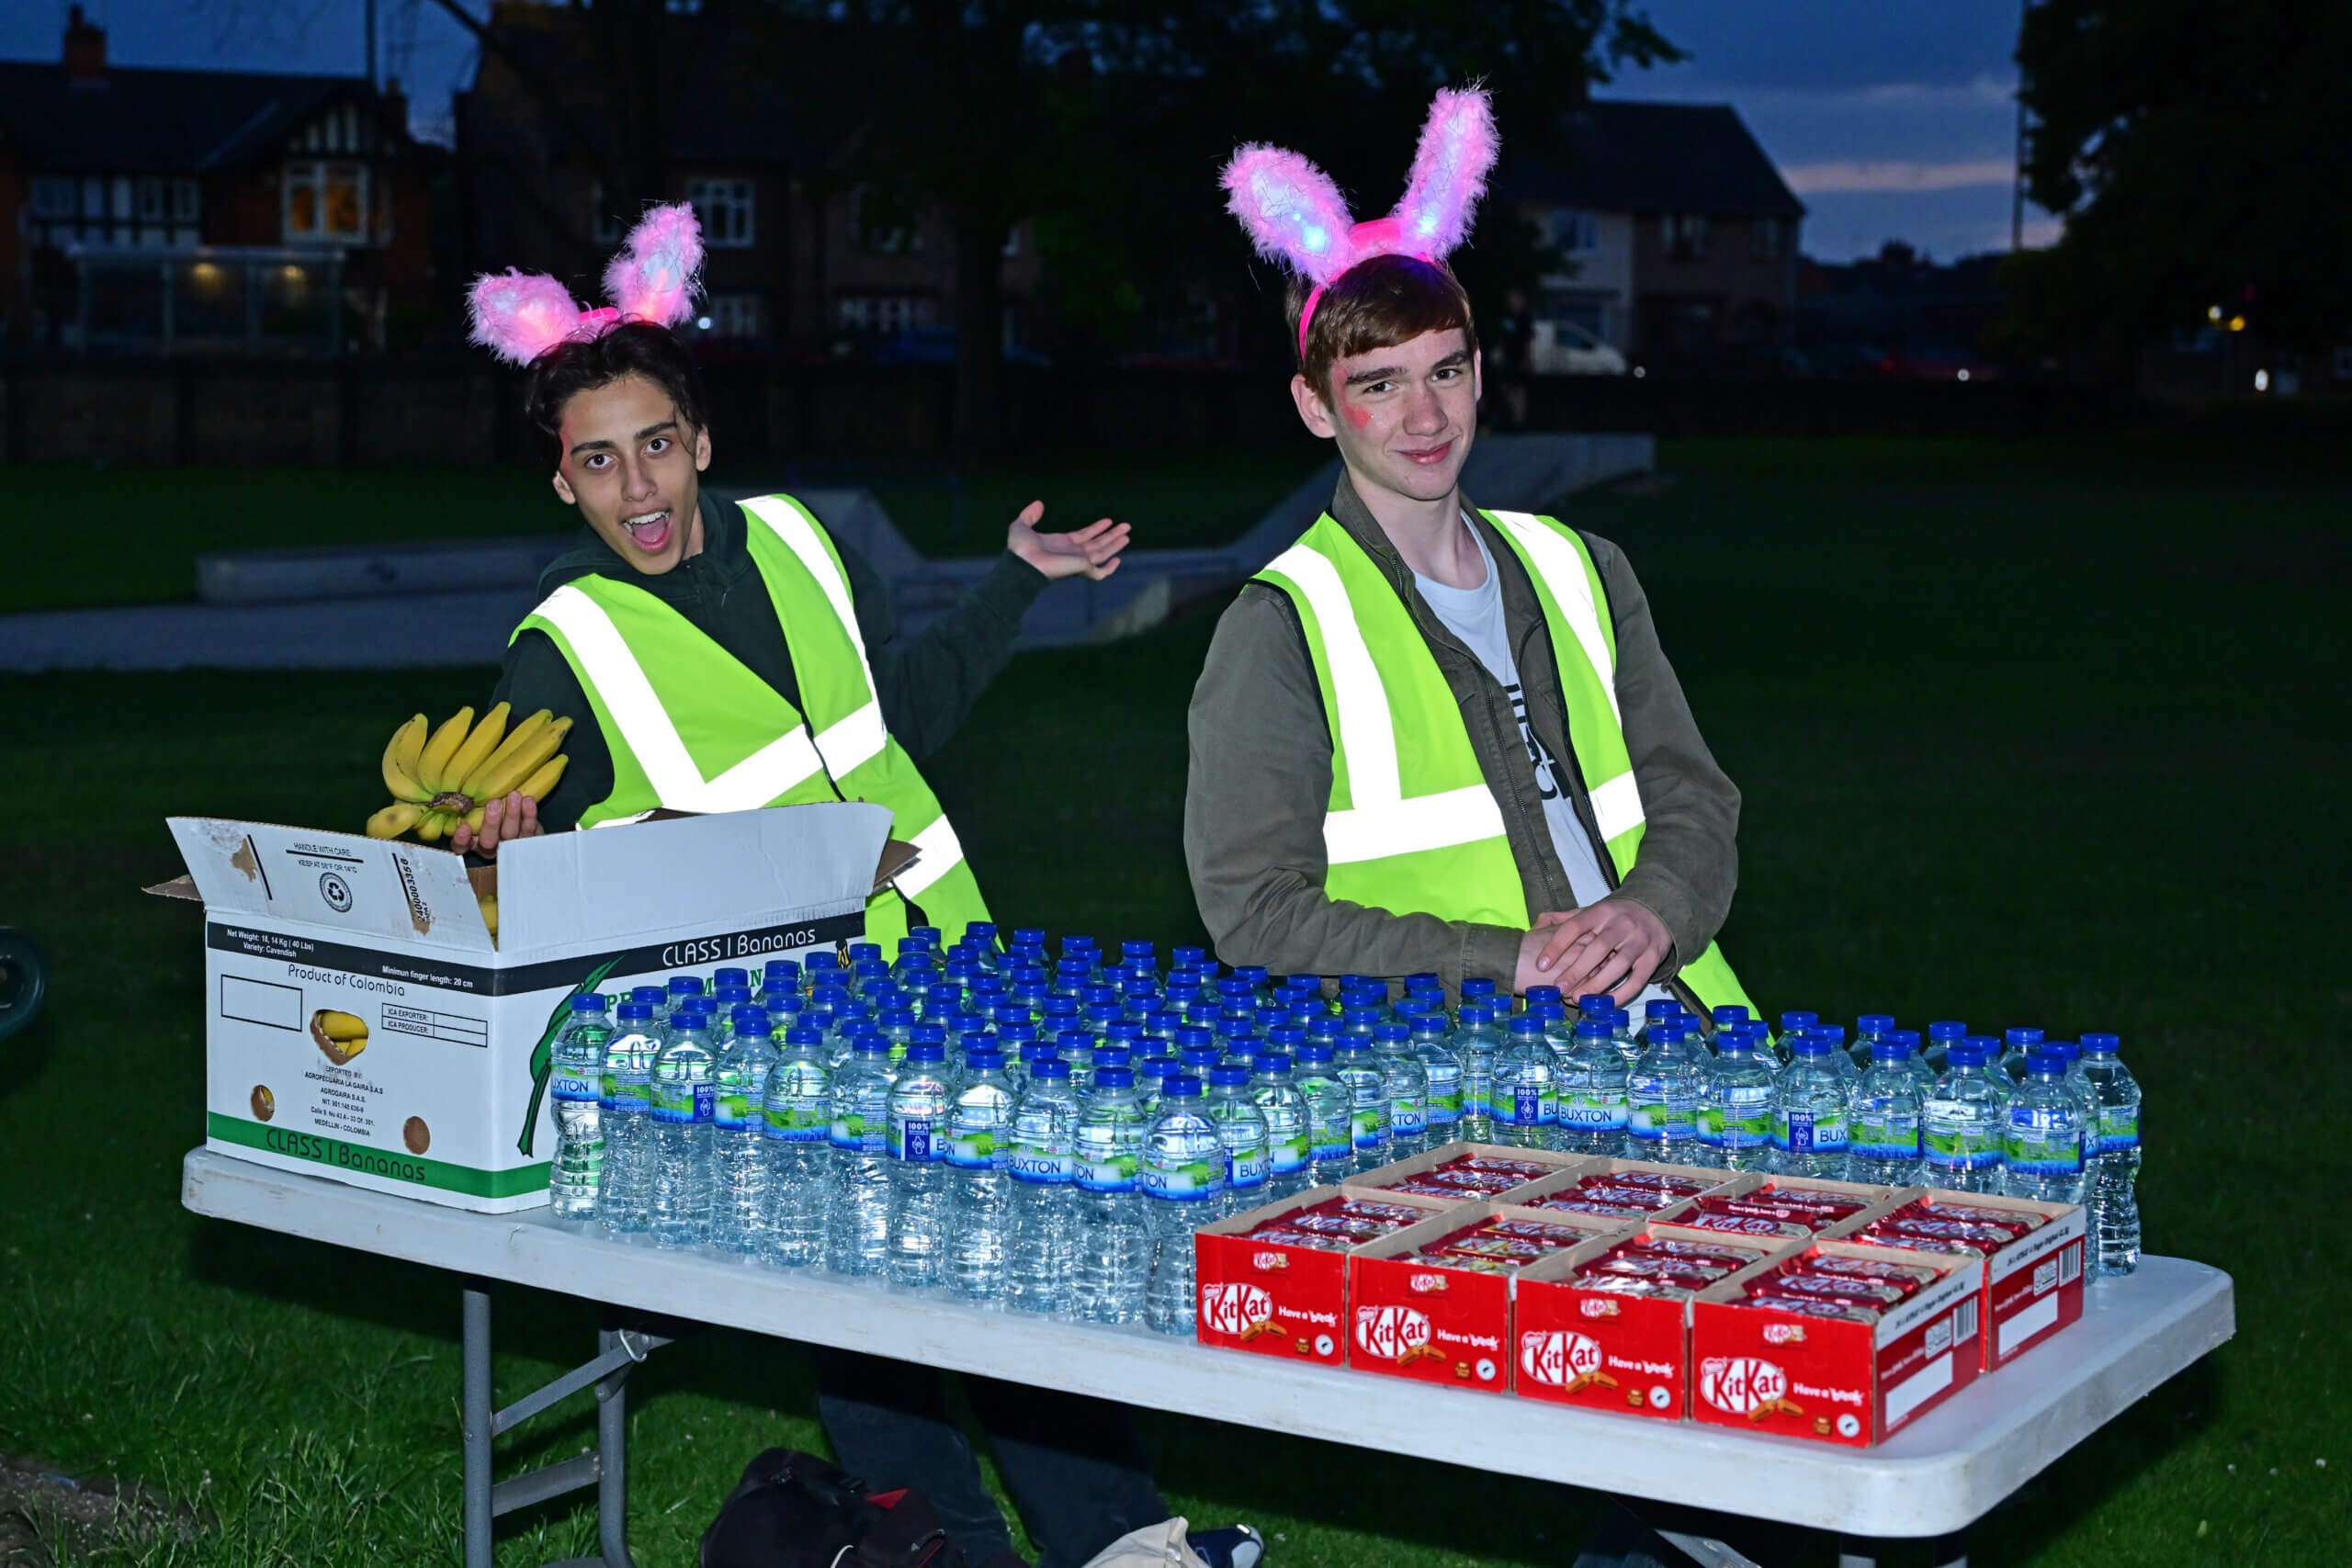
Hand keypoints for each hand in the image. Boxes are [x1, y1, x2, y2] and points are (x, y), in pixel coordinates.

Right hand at [450, 792, 542, 857]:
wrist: (521, 822)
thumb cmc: (493, 814)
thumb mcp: (477, 812)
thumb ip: (471, 808)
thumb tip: (465, 794)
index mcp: (473, 843)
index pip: (461, 847)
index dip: (461, 840)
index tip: (464, 826)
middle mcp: (491, 848)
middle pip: (488, 841)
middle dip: (491, 823)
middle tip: (494, 803)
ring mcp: (511, 847)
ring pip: (511, 835)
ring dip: (512, 815)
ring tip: (514, 795)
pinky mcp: (529, 842)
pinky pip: (530, 830)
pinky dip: (529, 815)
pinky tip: (528, 800)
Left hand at [1006, 500, 1129, 581]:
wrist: (1022, 563)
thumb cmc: (1019, 549)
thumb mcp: (1022, 525)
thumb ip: (1030, 515)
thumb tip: (1039, 504)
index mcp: (1062, 544)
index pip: (1084, 536)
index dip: (1096, 528)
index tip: (1107, 521)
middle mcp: (1073, 553)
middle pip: (1098, 543)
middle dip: (1111, 535)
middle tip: (1126, 526)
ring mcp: (1078, 561)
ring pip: (1103, 553)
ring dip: (1115, 543)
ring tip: (1127, 534)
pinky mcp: (1082, 568)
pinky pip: (1100, 572)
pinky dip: (1109, 568)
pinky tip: (1118, 559)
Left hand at [1514, 899, 1670, 1005]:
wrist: (1657, 910)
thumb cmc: (1615, 917)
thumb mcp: (1593, 911)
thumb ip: (1565, 919)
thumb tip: (1535, 926)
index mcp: (1601, 911)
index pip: (1575, 927)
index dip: (1556, 946)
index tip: (1541, 964)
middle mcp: (1621, 924)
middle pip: (1597, 949)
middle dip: (1576, 970)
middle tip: (1558, 988)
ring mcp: (1639, 941)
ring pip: (1618, 965)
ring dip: (1597, 984)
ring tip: (1578, 998)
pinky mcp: (1653, 957)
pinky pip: (1638, 980)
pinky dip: (1621, 994)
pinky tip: (1604, 1003)